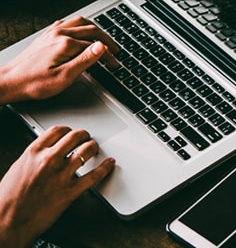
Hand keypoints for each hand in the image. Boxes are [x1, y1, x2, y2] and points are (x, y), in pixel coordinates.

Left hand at [0, 16, 119, 103]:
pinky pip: (68, 23)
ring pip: (80, 22)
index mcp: (65, 43)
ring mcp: (51, 32)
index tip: (114, 63)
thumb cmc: (34, 82)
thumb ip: (85, 59)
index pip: (96, 45)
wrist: (9, 82)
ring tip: (103, 39)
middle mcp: (59, 34)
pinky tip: (81, 34)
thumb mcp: (65, 76)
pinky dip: (80, 26)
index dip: (108, 54)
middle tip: (115, 50)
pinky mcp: (46, 35)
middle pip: (91, 29)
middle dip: (106, 39)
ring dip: (95, 29)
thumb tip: (101, 46)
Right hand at [0, 126, 114, 246]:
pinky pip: (94, 176)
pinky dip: (105, 168)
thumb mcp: (18, 169)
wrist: (7, 222)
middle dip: (84, 136)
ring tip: (95, 149)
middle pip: (75, 137)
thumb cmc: (8, 200)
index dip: (68, 130)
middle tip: (86, 139)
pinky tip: (109, 164)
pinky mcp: (71, 191)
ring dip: (94, 148)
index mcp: (34, 152)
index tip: (71, 132)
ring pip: (87, 151)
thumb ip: (34, 157)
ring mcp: (61, 175)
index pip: (57, 130)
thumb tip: (46, 153)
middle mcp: (49, 160)